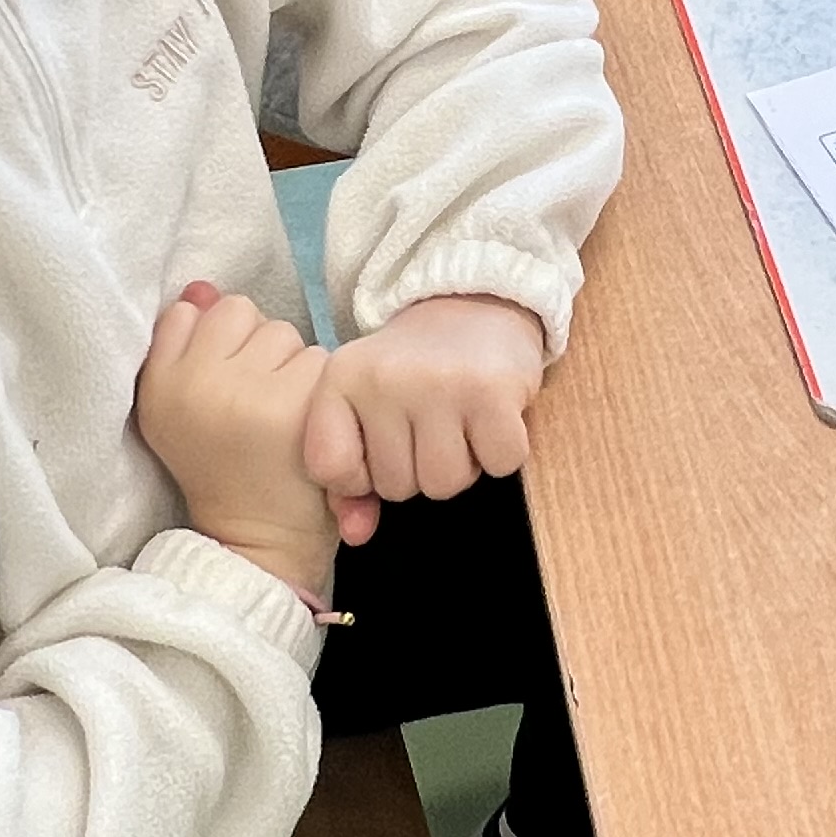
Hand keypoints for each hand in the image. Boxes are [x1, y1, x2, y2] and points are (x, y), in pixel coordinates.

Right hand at [137, 282, 346, 594]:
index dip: (214, 344)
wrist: (256, 541)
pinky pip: (318, 359)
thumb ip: (182, 344)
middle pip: (241, 313)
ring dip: (290, 366)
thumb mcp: (179, 408)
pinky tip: (308, 424)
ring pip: (283, 333)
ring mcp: (246, 393)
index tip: (221, 388)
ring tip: (280, 416)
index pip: (191, 311)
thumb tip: (201, 288)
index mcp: (157, 384)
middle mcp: (194, 384)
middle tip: (255, 404)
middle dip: (255, 349)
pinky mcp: (295, 406)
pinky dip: (320, 388)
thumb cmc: (222, 468)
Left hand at [304, 294, 546, 510]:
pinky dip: (502, 451)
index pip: (333, 470)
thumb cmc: (413, 370)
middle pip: (397, 487)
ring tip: (461, 421)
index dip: (361, 474)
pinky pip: (499, 464)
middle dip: (420, 468)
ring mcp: (438, 385)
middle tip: (431, 422)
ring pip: (445, 485)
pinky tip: (492, 416)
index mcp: (340, 379)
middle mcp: (384, 380)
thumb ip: (351, 478)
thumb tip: (356, 536)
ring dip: (462, 464)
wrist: (476, 301)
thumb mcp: (366, 408)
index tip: (381, 442)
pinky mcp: (492, 391)